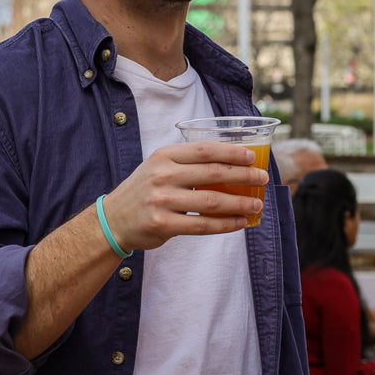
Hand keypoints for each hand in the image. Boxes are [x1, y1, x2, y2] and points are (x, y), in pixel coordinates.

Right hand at [100, 142, 269, 251]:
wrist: (111, 219)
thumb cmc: (145, 190)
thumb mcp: (159, 167)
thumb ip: (188, 164)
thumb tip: (232, 165)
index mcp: (165, 156)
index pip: (205, 150)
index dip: (232, 152)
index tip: (253, 156)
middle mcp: (163, 175)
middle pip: (213, 173)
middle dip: (243, 175)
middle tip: (263, 178)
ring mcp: (162, 200)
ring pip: (211, 201)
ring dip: (239, 203)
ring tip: (257, 204)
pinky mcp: (163, 224)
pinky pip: (202, 224)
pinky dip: (225, 224)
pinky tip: (240, 222)